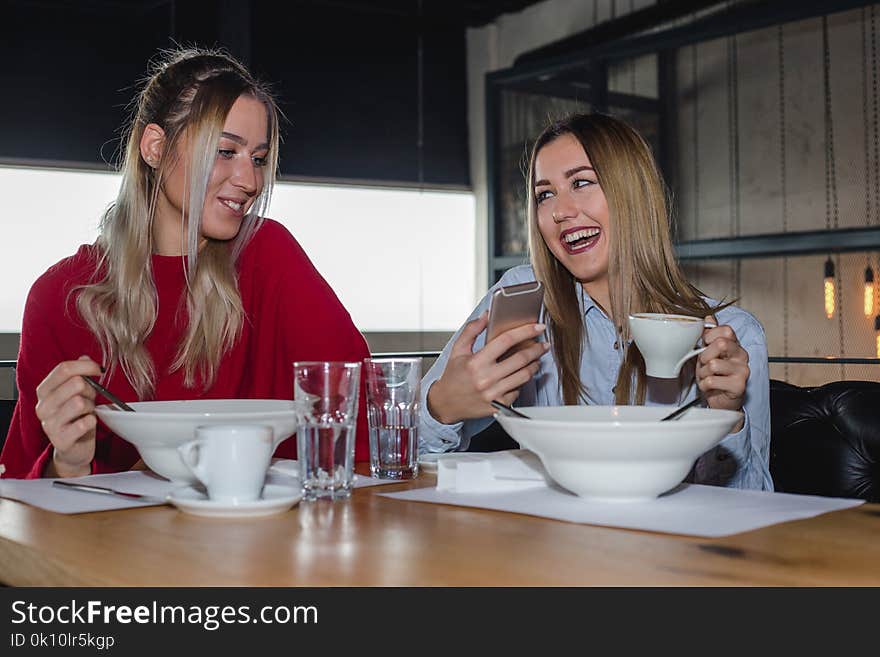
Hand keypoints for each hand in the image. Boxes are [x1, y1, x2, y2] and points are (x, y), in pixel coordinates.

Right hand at [35, 355, 101, 477]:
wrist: (75, 448)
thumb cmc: (77, 416)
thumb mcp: (79, 392)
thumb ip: (80, 374)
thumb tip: (85, 357)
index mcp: (44, 391)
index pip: (63, 369)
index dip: (85, 366)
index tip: (99, 370)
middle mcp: (43, 406)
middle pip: (74, 383)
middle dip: (90, 390)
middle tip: (91, 399)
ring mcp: (49, 424)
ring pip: (80, 402)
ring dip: (91, 407)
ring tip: (87, 413)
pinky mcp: (60, 440)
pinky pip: (84, 423)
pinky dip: (92, 421)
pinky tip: (88, 424)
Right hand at [427, 311, 548, 423]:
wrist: (446, 404)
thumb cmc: (453, 377)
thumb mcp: (458, 350)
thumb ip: (472, 330)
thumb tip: (487, 315)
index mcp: (476, 362)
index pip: (506, 341)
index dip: (525, 331)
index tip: (536, 327)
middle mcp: (486, 378)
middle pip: (521, 359)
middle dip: (537, 349)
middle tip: (543, 344)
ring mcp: (494, 393)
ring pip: (524, 375)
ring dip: (534, 365)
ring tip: (535, 359)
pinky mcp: (499, 405)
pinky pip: (518, 390)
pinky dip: (522, 381)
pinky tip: (520, 376)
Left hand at [696, 316, 748, 432]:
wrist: (721, 401)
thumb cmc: (714, 376)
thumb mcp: (708, 353)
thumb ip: (708, 336)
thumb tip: (708, 317)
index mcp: (735, 345)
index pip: (725, 330)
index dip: (708, 337)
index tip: (703, 346)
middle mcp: (742, 355)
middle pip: (721, 343)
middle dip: (704, 355)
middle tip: (704, 364)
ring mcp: (743, 371)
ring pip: (713, 364)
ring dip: (703, 373)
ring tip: (706, 377)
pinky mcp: (739, 386)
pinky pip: (712, 380)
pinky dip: (705, 385)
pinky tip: (710, 386)